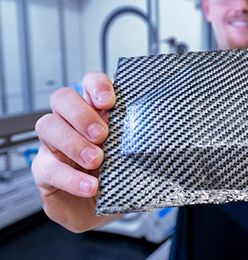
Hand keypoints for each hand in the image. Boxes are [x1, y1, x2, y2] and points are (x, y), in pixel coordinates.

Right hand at [32, 71, 120, 231]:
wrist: (104, 208)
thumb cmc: (118, 175)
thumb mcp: (130, 154)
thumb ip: (136, 139)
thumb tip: (160, 132)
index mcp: (95, 112)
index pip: (89, 83)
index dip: (97, 86)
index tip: (109, 102)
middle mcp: (71, 123)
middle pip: (62, 98)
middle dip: (82, 113)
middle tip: (103, 135)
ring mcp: (53, 145)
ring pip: (48, 125)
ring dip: (73, 143)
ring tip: (97, 160)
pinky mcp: (44, 172)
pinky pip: (48, 168)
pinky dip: (71, 178)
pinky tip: (90, 186)